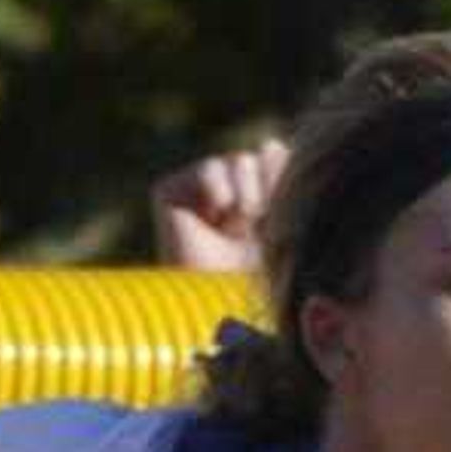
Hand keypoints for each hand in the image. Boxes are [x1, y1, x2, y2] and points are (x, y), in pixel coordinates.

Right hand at [152, 138, 287, 271]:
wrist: (220, 307)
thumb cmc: (257, 276)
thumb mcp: (281, 222)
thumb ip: (280, 178)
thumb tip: (269, 144)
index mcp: (248, 197)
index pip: (274, 157)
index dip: (281, 182)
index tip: (277, 222)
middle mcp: (221, 191)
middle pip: (259, 156)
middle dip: (265, 194)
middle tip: (251, 232)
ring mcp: (195, 191)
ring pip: (239, 160)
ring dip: (246, 198)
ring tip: (234, 230)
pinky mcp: (169, 192)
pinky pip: (210, 169)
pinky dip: (219, 194)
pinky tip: (214, 220)